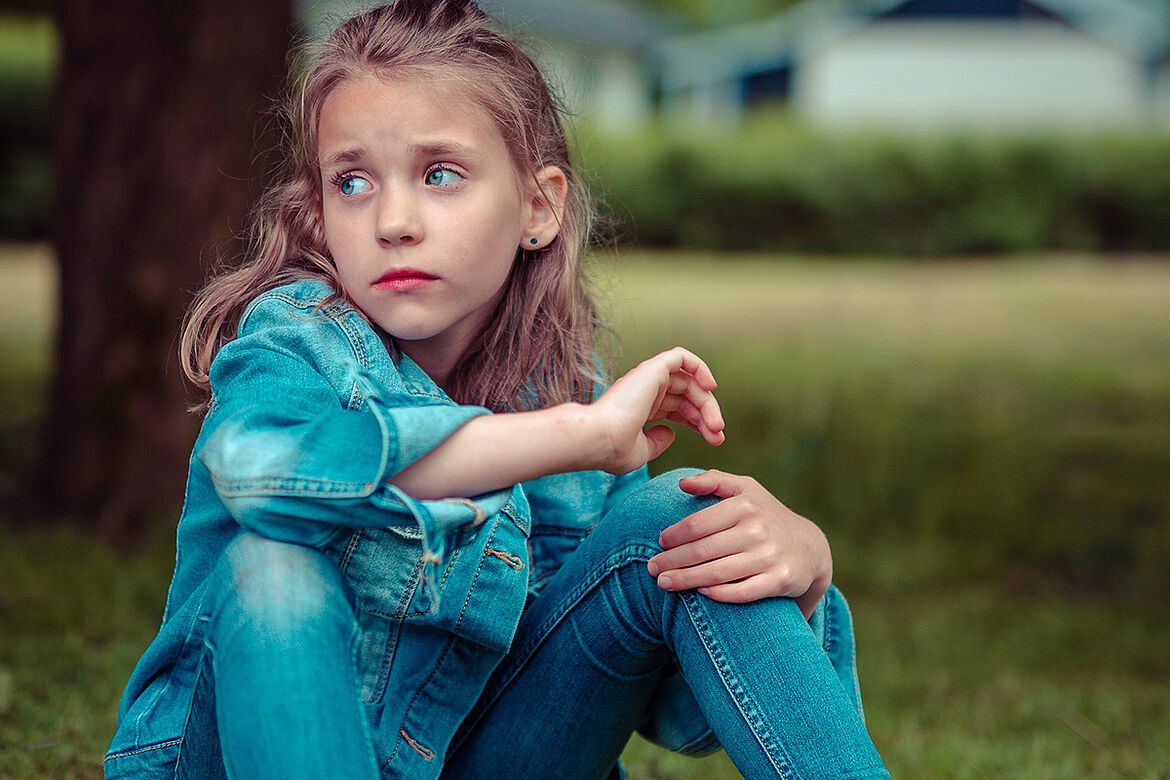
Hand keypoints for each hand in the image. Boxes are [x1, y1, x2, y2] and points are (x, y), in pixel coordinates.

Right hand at [589, 347, 724, 473]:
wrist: (599, 439)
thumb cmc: (613, 450)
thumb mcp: (641, 451)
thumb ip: (657, 442)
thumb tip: (671, 432)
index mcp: (641, 409)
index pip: (678, 408)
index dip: (699, 423)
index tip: (714, 440)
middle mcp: (644, 391)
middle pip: (687, 396)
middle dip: (707, 415)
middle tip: (718, 436)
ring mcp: (648, 379)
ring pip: (689, 381)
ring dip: (707, 402)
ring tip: (716, 425)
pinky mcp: (652, 368)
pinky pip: (681, 357)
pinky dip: (700, 367)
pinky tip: (710, 388)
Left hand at [646, 470, 831, 617]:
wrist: (810, 548)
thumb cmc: (766, 516)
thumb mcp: (746, 489)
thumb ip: (714, 481)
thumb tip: (682, 483)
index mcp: (745, 505)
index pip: (698, 523)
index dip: (674, 535)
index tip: (660, 543)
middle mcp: (758, 530)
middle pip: (703, 550)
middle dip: (672, 561)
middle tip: (651, 569)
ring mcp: (769, 557)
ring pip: (718, 572)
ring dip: (686, 580)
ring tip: (664, 584)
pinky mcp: (780, 581)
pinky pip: (743, 591)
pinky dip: (719, 593)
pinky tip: (700, 593)